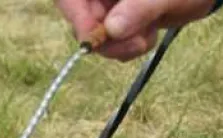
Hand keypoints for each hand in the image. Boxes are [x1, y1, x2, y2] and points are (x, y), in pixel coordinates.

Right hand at [55, 0, 216, 60]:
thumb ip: (140, 7)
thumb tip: (113, 29)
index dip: (76, 15)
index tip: (93, 38)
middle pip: (81, 16)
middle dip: (104, 38)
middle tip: (133, 46)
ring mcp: (107, 5)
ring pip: (94, 34)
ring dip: (118, 46)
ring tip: (146, 38)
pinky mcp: (116, 20)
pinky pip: (108, 42)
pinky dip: (125, 47)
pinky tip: (147, 35)